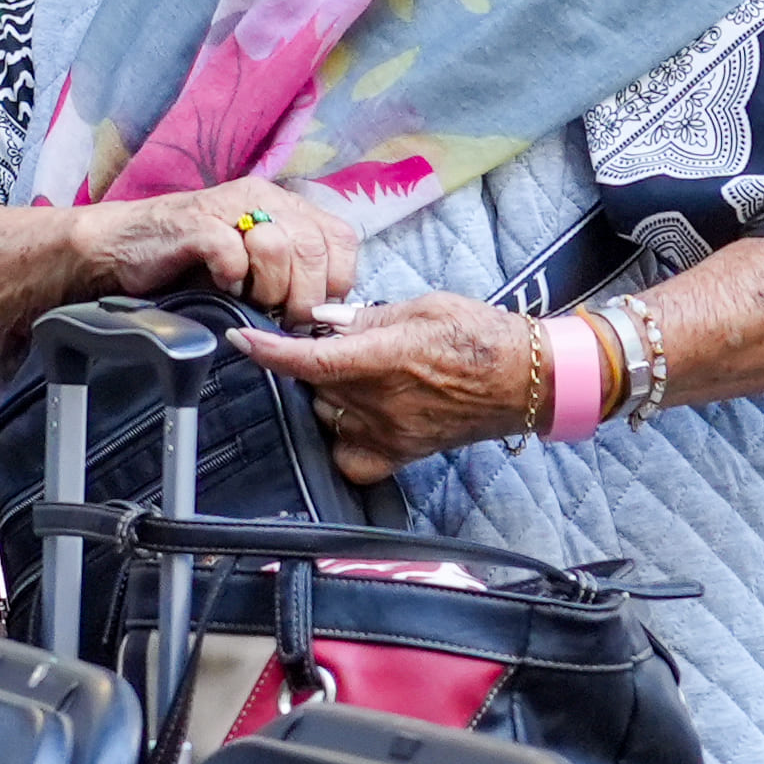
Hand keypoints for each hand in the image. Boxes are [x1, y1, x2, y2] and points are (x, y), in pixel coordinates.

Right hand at [69, 179, 360, 323]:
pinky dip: (232, 278)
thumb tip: (326, 314)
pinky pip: (233, 252)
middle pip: (313, 247)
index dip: (335, 281)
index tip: (313, 312)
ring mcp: (227, 207)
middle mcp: (261, 198)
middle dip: (303, 296)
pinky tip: (221, 286)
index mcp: (283, 205)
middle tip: (280, 317)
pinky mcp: (195, 224)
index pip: (340, 238)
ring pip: (279, 248)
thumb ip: (291, 274)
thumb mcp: (253, 266)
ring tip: (248, 300)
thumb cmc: (190, 265)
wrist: (121, 249)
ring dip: (269, 288)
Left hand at [239, 292, 554, 480]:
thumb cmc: (478, 334)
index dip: (269, 352)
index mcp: (386, 358)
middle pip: (316, 386)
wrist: (523, 379)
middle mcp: (383, 402)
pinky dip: (343, 438)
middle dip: (319, 363)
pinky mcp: (401, 455)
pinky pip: (349, 456)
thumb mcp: (421, 307)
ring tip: (363, 376)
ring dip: (330, 395)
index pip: (311, 361)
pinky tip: (357, 419)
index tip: (239, 341)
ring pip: (328, 415)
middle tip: (348, 346)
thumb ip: (367, 317)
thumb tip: (322, 321)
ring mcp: (390, 434)